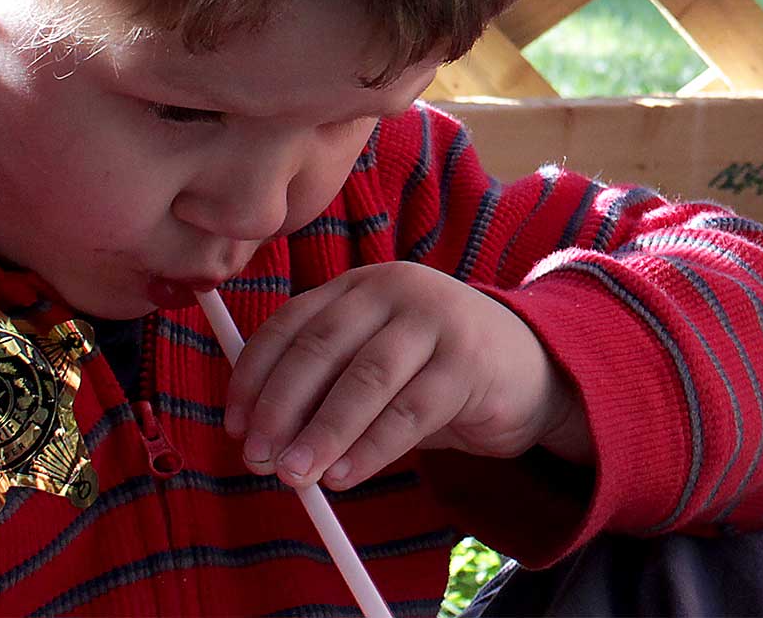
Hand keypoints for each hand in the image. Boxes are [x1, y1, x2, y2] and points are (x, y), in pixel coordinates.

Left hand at [222, 262, 590, 490]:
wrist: (527, 367)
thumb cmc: (433, 372)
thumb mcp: (375, 363)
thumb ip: (325, 384)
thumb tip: (262, 438)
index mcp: (359, 286)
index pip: (291, 324)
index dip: (255, 377)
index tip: (235, 427)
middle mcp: (394, 289)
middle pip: (321, 347)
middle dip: (282, 408)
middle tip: (259, 459)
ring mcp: (435, 320)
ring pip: (365, 379)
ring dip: (323, 432)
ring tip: (294, 475)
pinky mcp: (468, 361)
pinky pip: (409, 412)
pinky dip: (370, 449)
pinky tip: (344, 476)